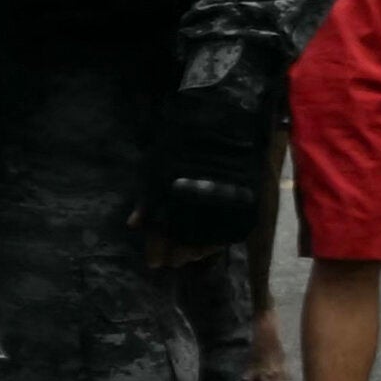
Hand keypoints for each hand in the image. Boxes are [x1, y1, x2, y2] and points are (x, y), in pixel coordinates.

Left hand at [140, 94, 276, 269]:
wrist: (224, 118)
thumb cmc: (183, 139)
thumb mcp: (156, 166)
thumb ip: (146, 199)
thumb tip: (134, 225)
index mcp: (172, 192)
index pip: (164, 231)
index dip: (158, 248)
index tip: (154, 262)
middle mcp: (198, 200)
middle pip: (187, 238)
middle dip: (177, 253)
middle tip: (171, 263)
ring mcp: (224, 201)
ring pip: (211, 237)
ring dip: (198, 250)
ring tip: (190, 257)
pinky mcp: (247, 199)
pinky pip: (235, 229)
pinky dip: (222, 240)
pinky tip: (212, 246)